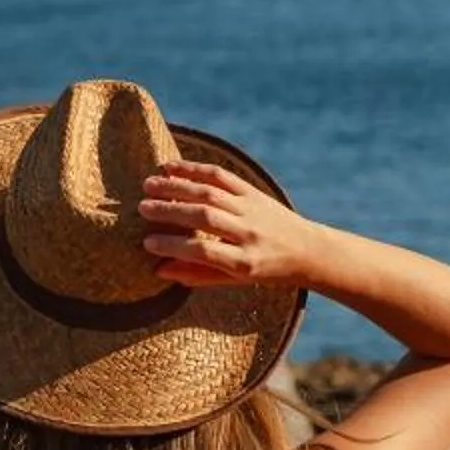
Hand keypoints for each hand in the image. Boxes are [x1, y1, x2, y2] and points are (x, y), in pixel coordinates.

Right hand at [138, 161, 328, 288]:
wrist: (307, 249)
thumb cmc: (266, 271)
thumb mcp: (236, 281)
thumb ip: (198, 275)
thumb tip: (159, 270)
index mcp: (244, 262)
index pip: (203, 251)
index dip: (174, 246)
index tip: (147, 242)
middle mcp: (249, 234)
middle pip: (204, 218)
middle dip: (170, 210)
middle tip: (142, 208)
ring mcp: (252, 210)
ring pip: (210, 193)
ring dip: (177, 186)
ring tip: (149, 185)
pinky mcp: (253, 192)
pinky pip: (222, 177)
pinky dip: (195, 170)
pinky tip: (172, 168)